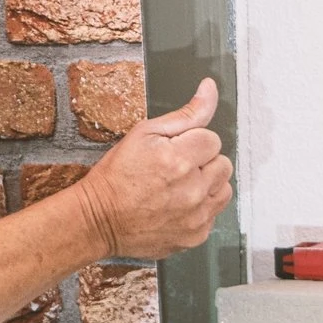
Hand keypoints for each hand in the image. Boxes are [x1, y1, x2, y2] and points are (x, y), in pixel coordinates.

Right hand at [74, 78, 233, 259]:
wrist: (99, 218)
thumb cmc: (116, 174)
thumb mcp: (143, 133)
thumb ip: (185, 114)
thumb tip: (209, 88)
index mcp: (179, 158)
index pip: (212, 139)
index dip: (191, 141)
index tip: (173, 149)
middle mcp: (193, 188)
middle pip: (223, 163)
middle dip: (202, 161)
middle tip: (174, 167)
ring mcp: (197, 215)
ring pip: (224, 188)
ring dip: (206, 184)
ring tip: (178, 185)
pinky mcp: (197, 234)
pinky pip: (214, 214)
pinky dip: (200, 207)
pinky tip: (176, 204)